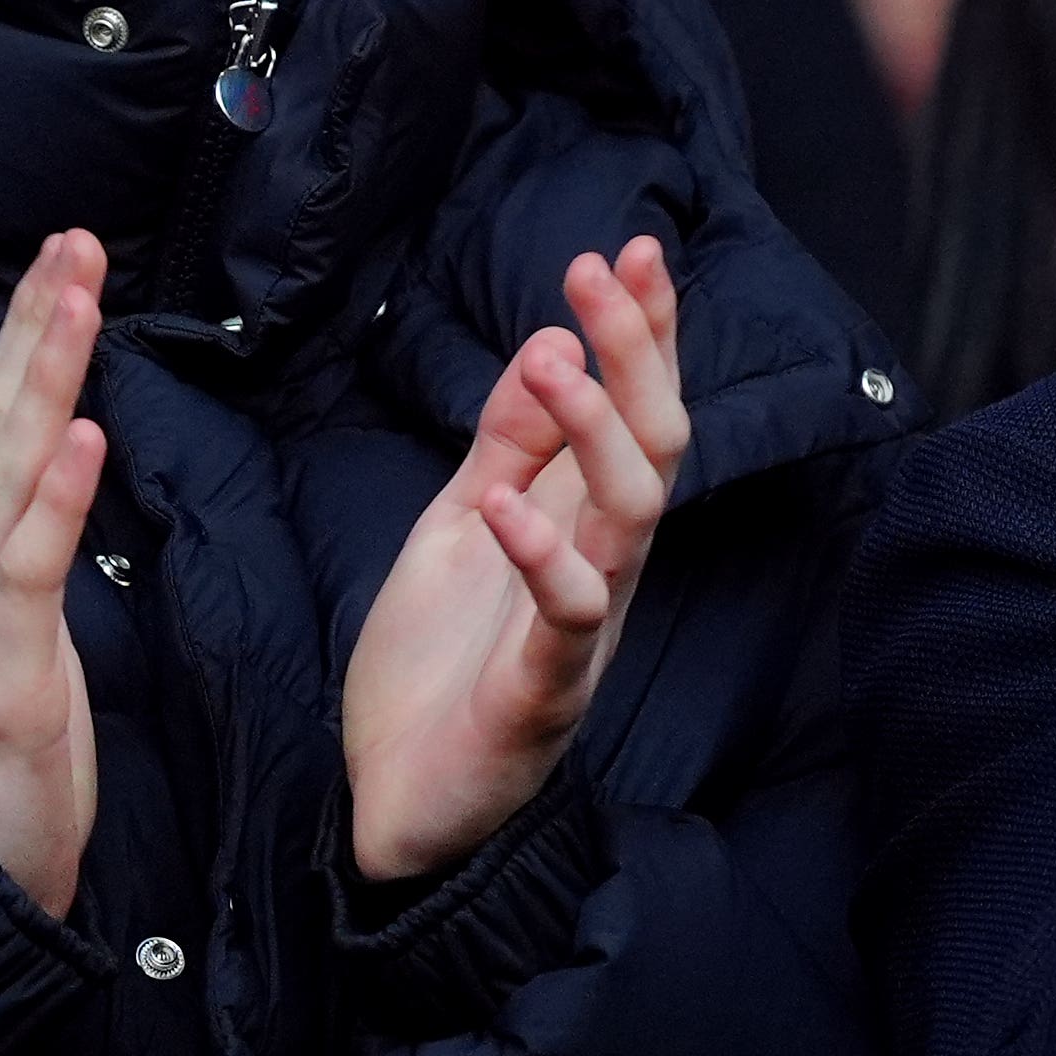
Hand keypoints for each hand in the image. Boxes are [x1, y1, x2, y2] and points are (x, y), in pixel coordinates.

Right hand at [0, 231, 109, 915]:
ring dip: (43, 380)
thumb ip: (16, 534)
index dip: (23, 333)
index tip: (64, 256)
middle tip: (73, 243)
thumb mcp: (3, 617)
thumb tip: (52, 449)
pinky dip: (54, 498)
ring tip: (76, 301)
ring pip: (2, 473)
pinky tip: (84, 440)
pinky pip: (27, 569)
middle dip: (32, 326)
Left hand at [343, 240, 694, 884]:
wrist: (399, 805)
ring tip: (558, 362)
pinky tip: (506, 504)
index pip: (636, 411)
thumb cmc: (437, 670)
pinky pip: (564, 618)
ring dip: (597, 432)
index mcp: (585, 525)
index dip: (642, 332)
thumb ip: (507, 445)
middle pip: (655, 445)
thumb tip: (549, 343)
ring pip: (631, 517)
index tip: (631, 250)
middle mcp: (605, 567)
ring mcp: (581, 629)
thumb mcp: (461, 526)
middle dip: (636, 353)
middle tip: (598, 273)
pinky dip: (543, 556)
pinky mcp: (543, 691)